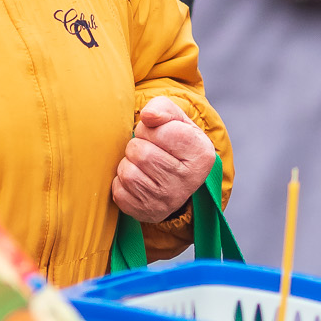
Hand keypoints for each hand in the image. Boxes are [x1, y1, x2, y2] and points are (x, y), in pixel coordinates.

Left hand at [112, 95, 217, 223]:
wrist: (174, 175)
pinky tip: (138, 179)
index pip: (164, 132)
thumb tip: (147, 116)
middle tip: (148, 149)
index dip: (153, 129)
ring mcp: (168, 201)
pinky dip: (121, 182)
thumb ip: (161, 108)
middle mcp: (188, 181)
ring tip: (142, 164)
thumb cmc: (173, 140)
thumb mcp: (175, 118)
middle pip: (141, 153)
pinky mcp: (147, 213)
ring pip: (128, 173)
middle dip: (138, 145)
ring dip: (129, 163)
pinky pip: (119, 192)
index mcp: (201, 154)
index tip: (160, 135)